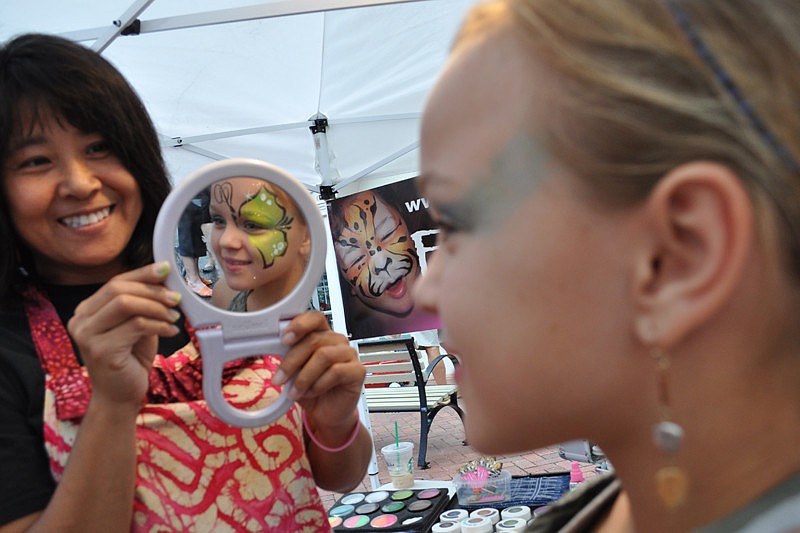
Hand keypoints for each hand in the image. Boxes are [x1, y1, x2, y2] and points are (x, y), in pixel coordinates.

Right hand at [67, 262, 182, 411]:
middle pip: (118, 290)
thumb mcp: (137, 325)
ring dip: (157, 308)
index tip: (166, 269)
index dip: (142, 273)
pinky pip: (136, 326)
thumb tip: (164, 278)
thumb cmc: (130, 360)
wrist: (120, 397)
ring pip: (126, 305)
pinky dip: (159, 325)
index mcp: (87, 311)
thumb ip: (143, 304)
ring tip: (175, 317)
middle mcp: (80, 320)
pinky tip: (171, 331)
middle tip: (176, 298)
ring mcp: (87, 336)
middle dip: (153, 290)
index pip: (115, 282)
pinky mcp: (101, 350)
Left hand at [274, 311, 363, 426]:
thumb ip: (288, 356)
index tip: (284, 339)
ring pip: (323, 356)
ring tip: (294, 392)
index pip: (314, 317)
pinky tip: (312, 392)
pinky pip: (336, 371)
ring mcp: (349, 354)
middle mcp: (337, 341)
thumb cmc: (310, 389)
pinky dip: (318, 384)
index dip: (299, 325)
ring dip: (304, 377)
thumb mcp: (294, 371)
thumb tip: (273, 346)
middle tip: (279, 378)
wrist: (326, 413)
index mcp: (321, 334)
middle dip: (292, 361)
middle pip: (314, 339)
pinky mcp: (357, 371)